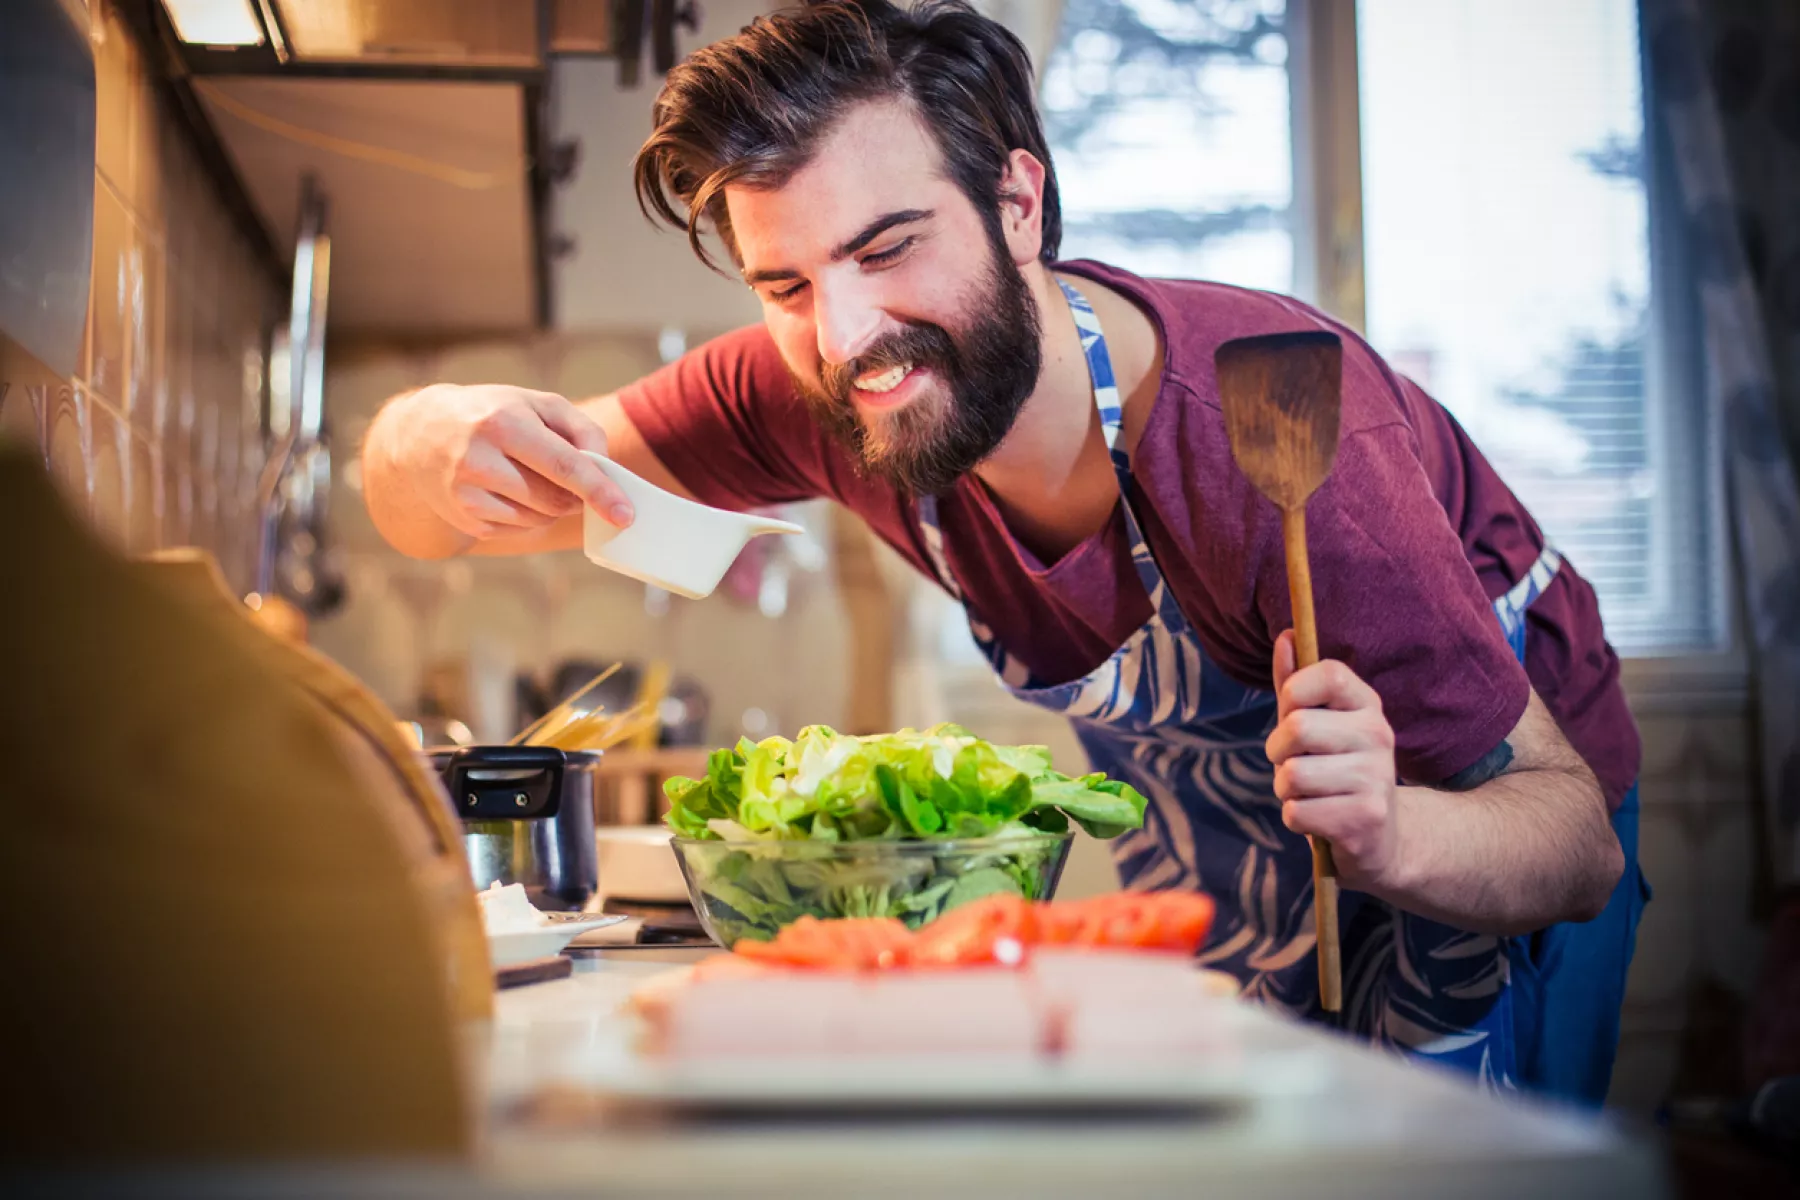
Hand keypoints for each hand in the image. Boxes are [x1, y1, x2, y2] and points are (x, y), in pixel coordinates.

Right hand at [366, 383, 632, 542]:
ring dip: (552, 506)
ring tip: (529, 476)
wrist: (421, 434)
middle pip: (555, 499)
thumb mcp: (537, 403)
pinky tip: (508, 491)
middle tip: (568, 479)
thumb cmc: (494, 413)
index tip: (625, 514)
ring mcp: (466, 493)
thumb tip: (604, 468)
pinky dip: (528, 516)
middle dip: (575, 496)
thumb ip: (581, 429)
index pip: (562, 464)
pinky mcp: (463, 517)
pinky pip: (518, 529)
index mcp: (502, 423)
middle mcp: (479, 459)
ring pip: (539, 518)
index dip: (598, 491)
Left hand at [1264, 630, 1401, 889]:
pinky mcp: (1366, 819)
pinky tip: (1321, 819)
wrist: (1381, 839)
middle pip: (1297, 728)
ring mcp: (1377, 778)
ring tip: (1311, 794)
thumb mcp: (1316, 724)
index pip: (1328, 673)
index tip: (1291, 710)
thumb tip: (1286, 635)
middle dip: (1278, 751)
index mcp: (1367, 705)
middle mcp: (1379, 736)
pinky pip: (1297, 813)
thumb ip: (1295, 684)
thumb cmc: (1333, 771)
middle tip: (1294, 763)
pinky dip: (1296, 819)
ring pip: (1292, 775)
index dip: (1294, 690)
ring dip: (1286, 790)